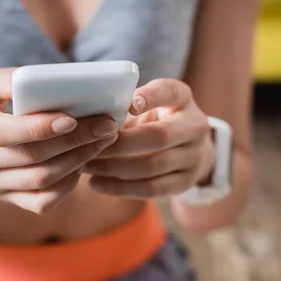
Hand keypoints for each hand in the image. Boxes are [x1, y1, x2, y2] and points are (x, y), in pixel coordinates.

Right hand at [0, 68, 118, 212]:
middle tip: (106, 125)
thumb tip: (51, 82)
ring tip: (103, 140)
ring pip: (41, 180)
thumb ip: (10, 79)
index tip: (72, 118)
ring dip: (79, 160)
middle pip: (29, 157)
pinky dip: (69, 185)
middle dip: (74, 141)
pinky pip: (42, 202)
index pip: (1, 132)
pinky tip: (83, 162)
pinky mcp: (6, 199)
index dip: (38, 127)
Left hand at [84, 79, 214, 198]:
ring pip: (152, 166)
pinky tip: (96, 183)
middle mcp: (195, 126)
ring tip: (86, 166)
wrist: (189, 148)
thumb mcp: (149, 104)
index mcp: (182, 98)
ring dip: (114, 167)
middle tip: (89, 145)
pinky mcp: (186, 182)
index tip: (128, 105)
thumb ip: (127, 106)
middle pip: (158, 137)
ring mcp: (194, 156)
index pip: (170, 91)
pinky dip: (120, 188)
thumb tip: (90, 115)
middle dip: (119, 144)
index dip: (150, 97)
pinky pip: (151, 189)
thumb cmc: (155, 119)